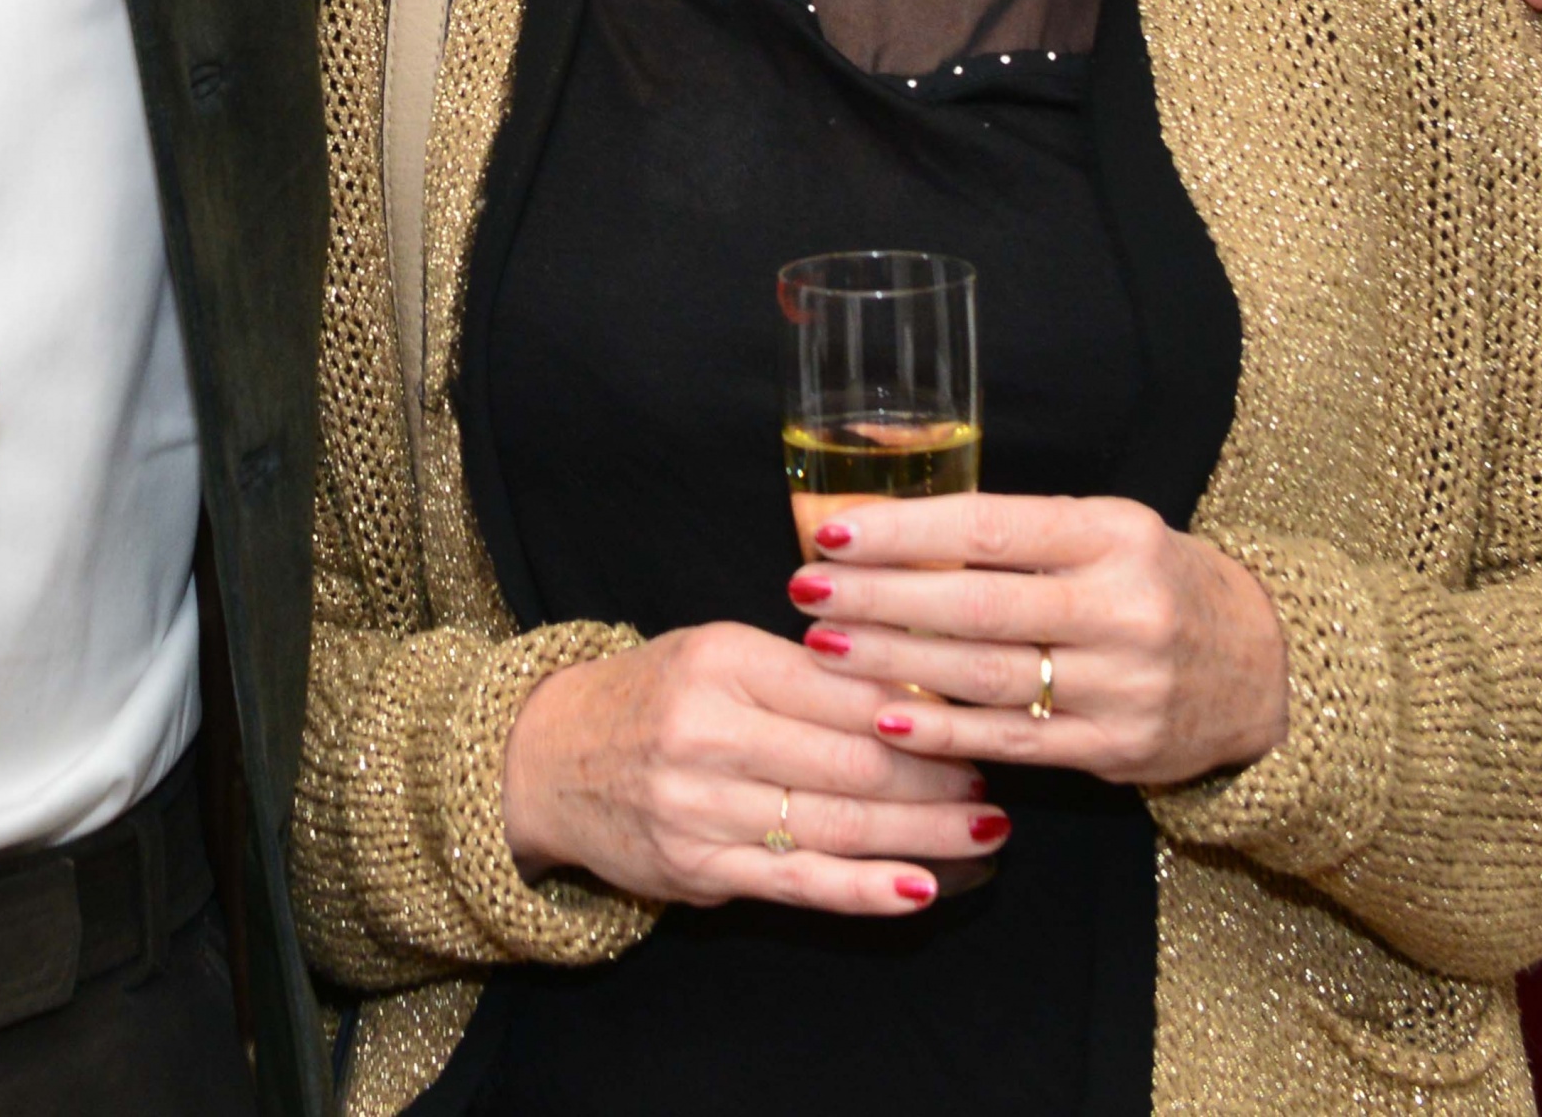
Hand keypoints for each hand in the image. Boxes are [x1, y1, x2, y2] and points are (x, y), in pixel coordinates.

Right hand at [500, 623, 1005, 915]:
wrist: (546, 758)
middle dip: (936, 775)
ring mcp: (700, 807)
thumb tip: (920, 689)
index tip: (975, 717)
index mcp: (723, 660)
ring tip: (984, 834)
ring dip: (923, 834)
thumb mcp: (717, 653)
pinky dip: (864, 888)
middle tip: (995, 780)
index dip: (920, 707)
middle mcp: (708, 731)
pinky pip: (798, 882)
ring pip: (836, 824)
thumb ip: (806, 671)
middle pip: (852, 758)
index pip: (846, 685)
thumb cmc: (655, 698)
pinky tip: (920, 888)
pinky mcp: (697, 870)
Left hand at [793, 494, 1287, 789]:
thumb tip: (888, 531)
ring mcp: (1124, 685)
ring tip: (827, 646)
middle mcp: (1124, 608)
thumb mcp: (1105, 532)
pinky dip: (943, 731)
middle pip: (977, 605)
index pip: (990, 527)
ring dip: (894, 663)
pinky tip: (884, 718)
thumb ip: (1016, 535)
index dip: (905, 532)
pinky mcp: (1118, 750)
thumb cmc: (1153, 583)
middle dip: (880, 599)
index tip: (834, 533)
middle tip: (808, 592)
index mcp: (1114, 535)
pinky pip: (1013, 741)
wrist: (1261, 668)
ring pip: (986, 675)